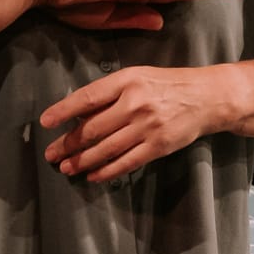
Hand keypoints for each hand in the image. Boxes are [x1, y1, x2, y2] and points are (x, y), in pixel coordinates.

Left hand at [41, 66, 218, 183]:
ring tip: (66, 167)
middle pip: (93, 128)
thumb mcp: (139, 77)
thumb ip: (111, 93)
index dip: (64, 110)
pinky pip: (126, 162)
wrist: (207, 97)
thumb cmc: (168, 85)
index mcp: (128, 81)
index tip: (46, 122)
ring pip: (106, 149)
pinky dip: (107, 171)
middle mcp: (136, 104)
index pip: (88, 97)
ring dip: (82, 161)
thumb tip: (79, 114)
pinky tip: (93, 175)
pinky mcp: (158, 146)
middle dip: (68, 143)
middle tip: (51, 154)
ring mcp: (148, 127)